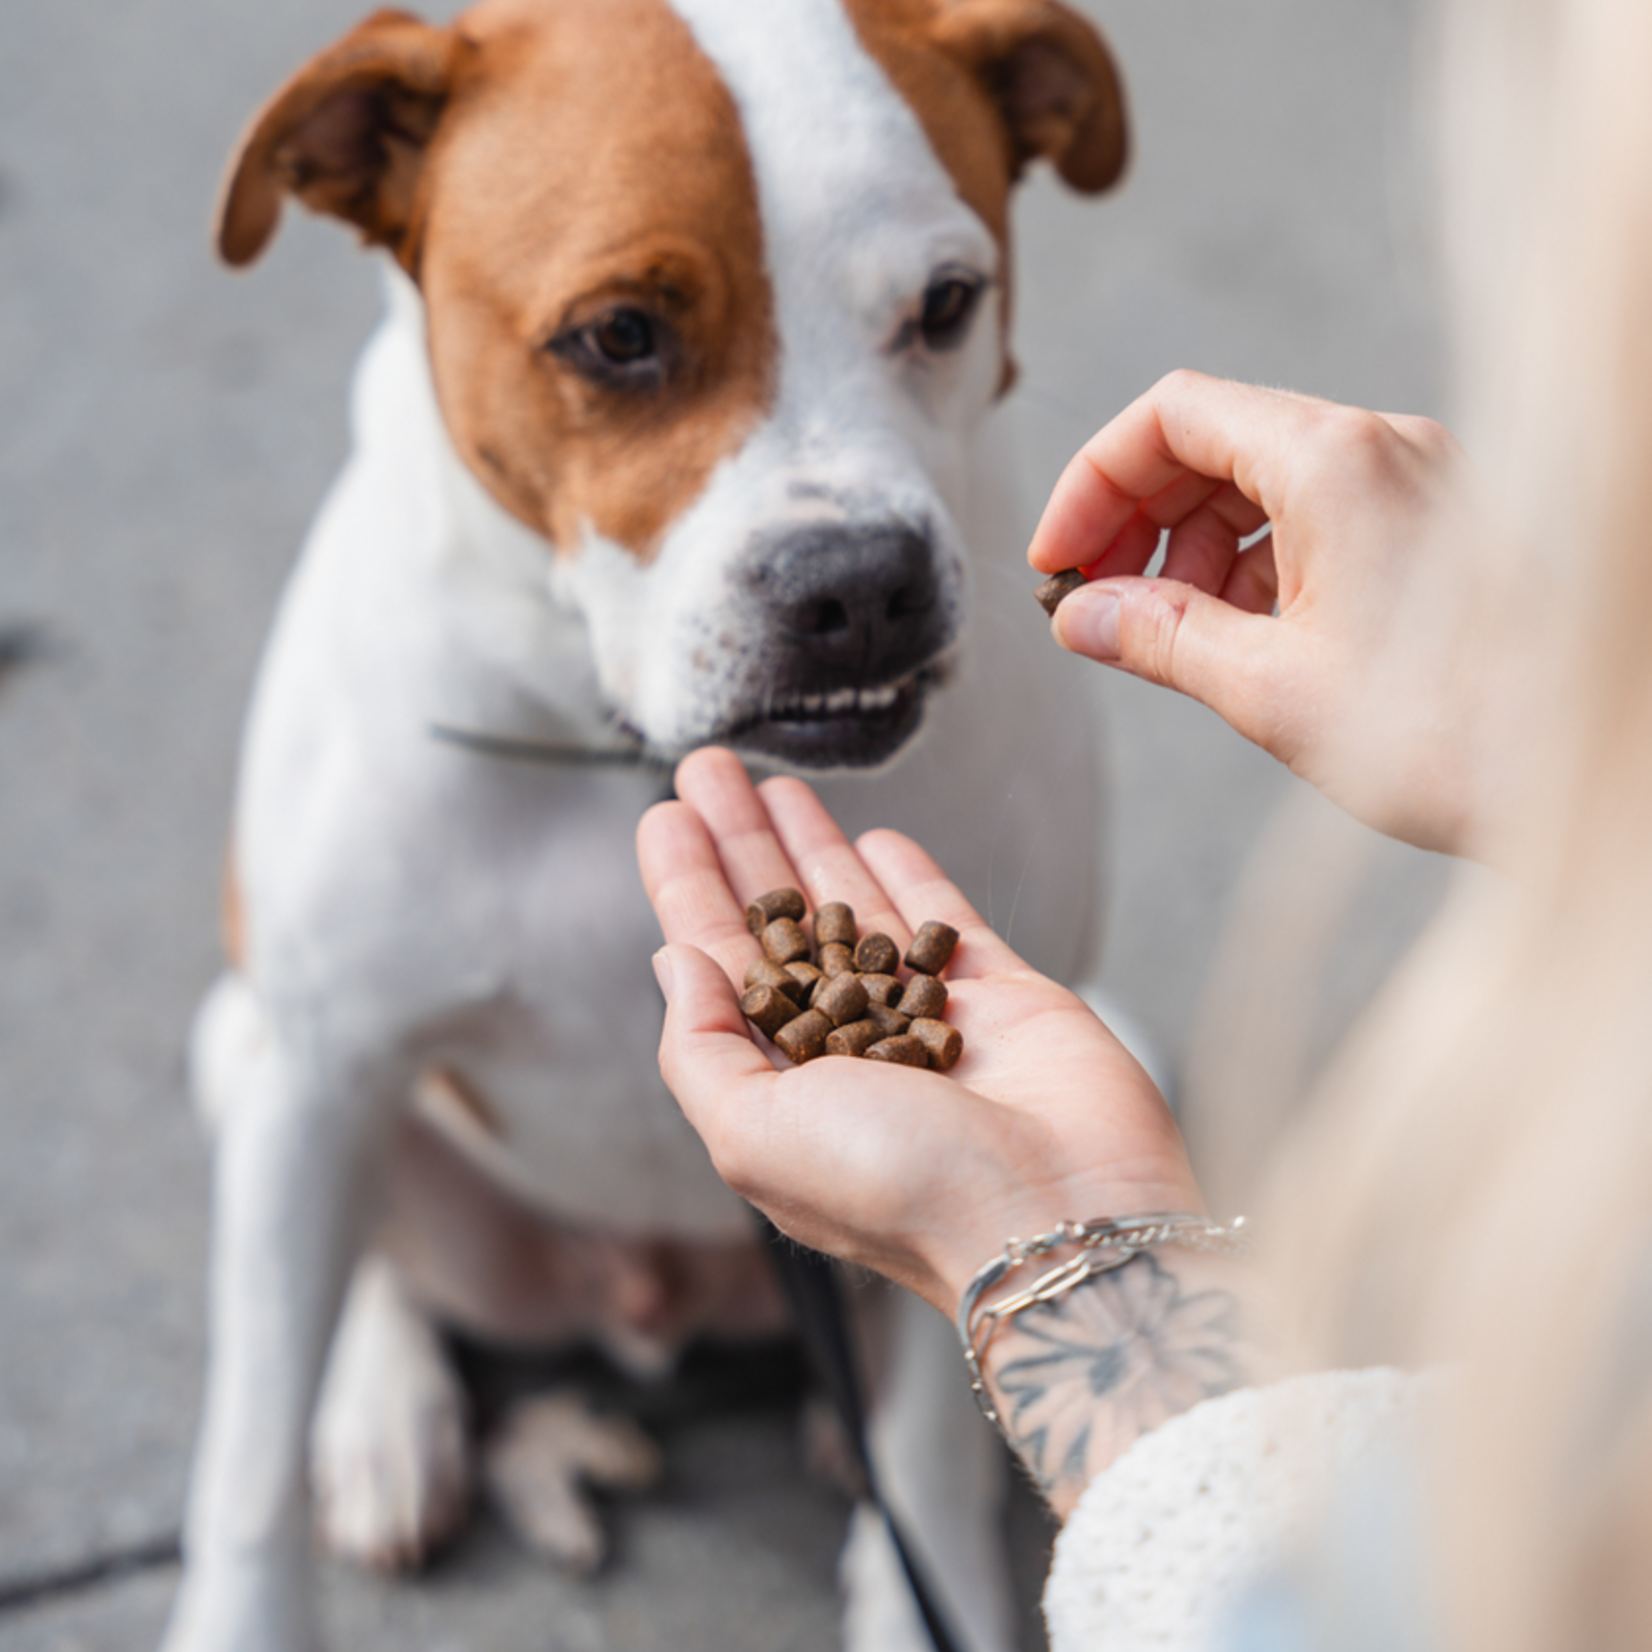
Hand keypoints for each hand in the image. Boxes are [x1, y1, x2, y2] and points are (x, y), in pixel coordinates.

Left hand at [636, 748, 1200, 1320]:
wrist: (1056, 1213)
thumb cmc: (898, 1189)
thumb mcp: (754, 1134)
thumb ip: (703, 1046)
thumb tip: (674, 960)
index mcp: (781, 1086)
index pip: (721, 964)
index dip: (689, 888)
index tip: (665, 820)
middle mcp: (849, 1050)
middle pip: (780, 923)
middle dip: (741, 846)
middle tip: (706, 771)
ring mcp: (926, 1019)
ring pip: (858, 912)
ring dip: (814, 846)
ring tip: (774, 781)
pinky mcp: (1002, 999)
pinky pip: (945, 922)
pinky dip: (911, 879)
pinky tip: (875, 837)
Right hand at [1030, 371, 1524, 856]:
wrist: (1581, 772)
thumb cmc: (1450, 736)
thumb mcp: (1269, 689)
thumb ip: (1158, 639)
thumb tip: (1079, 616)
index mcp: (1335, 461)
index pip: (1172, 415)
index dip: (1094, 482)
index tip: (1059, 558)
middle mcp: (1380, 449)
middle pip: (1214, 441)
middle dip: (1138, 520)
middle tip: (1094, 603)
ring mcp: (1415, 483)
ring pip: (1264, 481)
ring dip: (1195, 551)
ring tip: (1169, 636)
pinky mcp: (1433, 527)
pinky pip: (1318, 517)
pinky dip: (1258, 566)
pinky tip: (1240, 638)